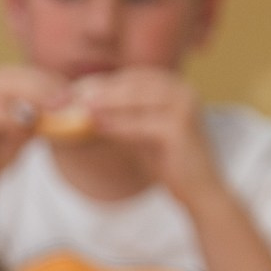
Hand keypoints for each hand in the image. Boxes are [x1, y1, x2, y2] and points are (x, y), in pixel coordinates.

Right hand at [0, 65, 74, 209]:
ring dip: (36, 97)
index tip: (74, 94)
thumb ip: (39, 113)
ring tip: (56, 110)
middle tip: (69, 100)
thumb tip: (68, 104)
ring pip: (10, 88)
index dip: (53, 81)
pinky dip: (17, 118)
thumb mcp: (24, 128)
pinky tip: (31, 128)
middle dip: (48, 87)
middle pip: (21, 76)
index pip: (29, 73)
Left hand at [64, 68, 216, 202]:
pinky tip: (97, 125)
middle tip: (69, 95)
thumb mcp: (142, 135)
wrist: (201, 192)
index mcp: (174, 87)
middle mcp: (182, 90)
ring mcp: (184, 106)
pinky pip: (142, 124)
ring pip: (137, 98)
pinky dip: (118, 124)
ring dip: (105, 101)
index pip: (132, 78)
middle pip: (133, 83)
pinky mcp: (181, 128)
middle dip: (99, 89)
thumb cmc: (171, 165)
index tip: (72, 90)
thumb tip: (87, 109)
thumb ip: (122, 119)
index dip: (101, 82)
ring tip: (78, 106)